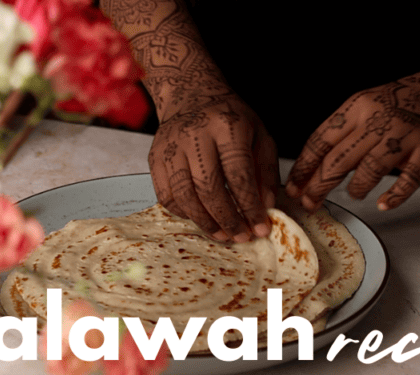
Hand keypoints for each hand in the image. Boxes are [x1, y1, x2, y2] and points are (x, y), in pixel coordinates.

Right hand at [149, 94, 278, 241]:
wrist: (190, 94)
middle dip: (227, 219)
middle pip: (208, 187)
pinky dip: (183, 213)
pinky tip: (199, 218)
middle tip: (240, 236)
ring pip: (183, 195)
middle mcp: (195, 134)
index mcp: (227, 126)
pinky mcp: (154, 157)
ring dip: (204, 222)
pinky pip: (165, 195)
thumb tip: (265, 206)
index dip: (250, 206)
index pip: (239, 174)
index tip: (261, 227)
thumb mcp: (258, 134)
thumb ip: (265, 170)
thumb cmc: (228, 117)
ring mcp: (170, 146)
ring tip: (221, 234)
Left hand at [284, 66, 419, 211]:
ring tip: (353, 193)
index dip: (303, 168)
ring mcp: (406, 136)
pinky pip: (407, 181)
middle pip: (338, 161)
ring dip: (356, 188)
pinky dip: (394, 196)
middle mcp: (380, 120)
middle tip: (309, 203)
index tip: (293, 187)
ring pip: (369, 171)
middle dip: (318, 186)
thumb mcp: (369, 104)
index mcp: (358, 107)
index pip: (320, 141)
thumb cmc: (407, 100)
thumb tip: (313, 169)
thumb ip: (346, 132)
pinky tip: (383, 203)